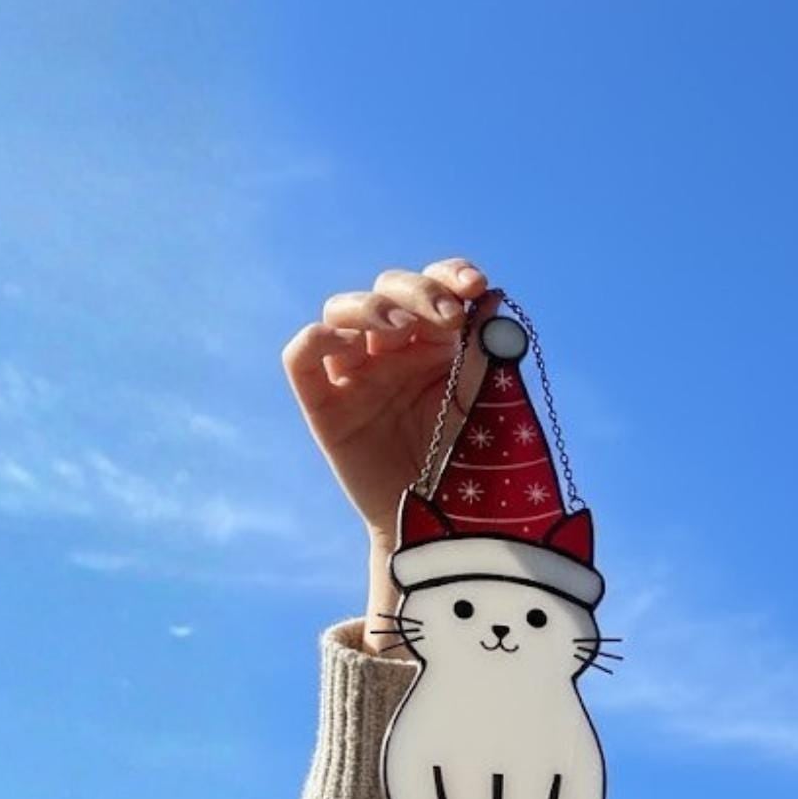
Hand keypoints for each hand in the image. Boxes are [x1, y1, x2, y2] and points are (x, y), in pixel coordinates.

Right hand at [280, 256, 498, 538]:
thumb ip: (486, 353)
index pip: (436, 287)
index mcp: (435, 342)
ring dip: (370, 307)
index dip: (450, 275)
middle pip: (389, 290)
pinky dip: (318, 338)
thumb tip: (495, 297)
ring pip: (341, 310)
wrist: (444, 523)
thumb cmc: (468, 463)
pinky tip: (349, 344)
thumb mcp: (483, 404)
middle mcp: (392, 348)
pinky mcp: (323, 402)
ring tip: (401, 328)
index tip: (476, 287)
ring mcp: (354, 371)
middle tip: (448, 316)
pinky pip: (302, 357)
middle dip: (418, 293)